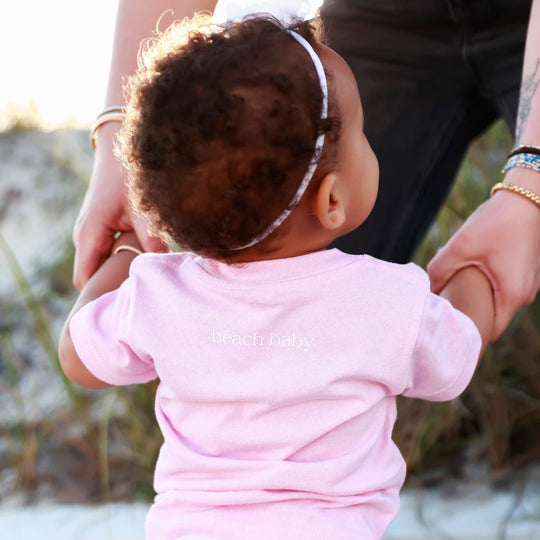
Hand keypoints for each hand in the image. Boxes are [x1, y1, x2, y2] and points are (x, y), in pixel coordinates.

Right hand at [72, 123, 166, 289]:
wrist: (120, 147)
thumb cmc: (130, 175)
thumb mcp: (144, 209)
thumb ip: (152, 241)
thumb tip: (162, 271)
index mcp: (90, 235)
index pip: (86, 281)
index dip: (101, 296)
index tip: (127, 303)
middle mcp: (85, 238)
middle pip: (93, 279)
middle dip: (113, 289)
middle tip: (143, 296)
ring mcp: (92, 235)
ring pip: (102, 268)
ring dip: (120, 275)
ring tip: (146, 282)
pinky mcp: (101, 231)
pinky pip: (107, 257)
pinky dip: (122, 263)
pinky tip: (143, 264)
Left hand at [428, 172, 539, 339]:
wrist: (527, 196)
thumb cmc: (496, 221)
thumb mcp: (460, 246)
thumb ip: (439, 271)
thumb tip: (426, 291)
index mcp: (512, 296)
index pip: (489, 332)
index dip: (468, 334)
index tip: (447, 332)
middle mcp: (525, 295)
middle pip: (493, 319)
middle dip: (470, 317)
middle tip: (446, 313)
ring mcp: (529, 284)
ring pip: (497, 303)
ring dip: (478, 301)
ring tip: (454, 294)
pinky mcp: (526, 272)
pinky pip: (504, 289)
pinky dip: (488, 289)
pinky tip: (469, 277)